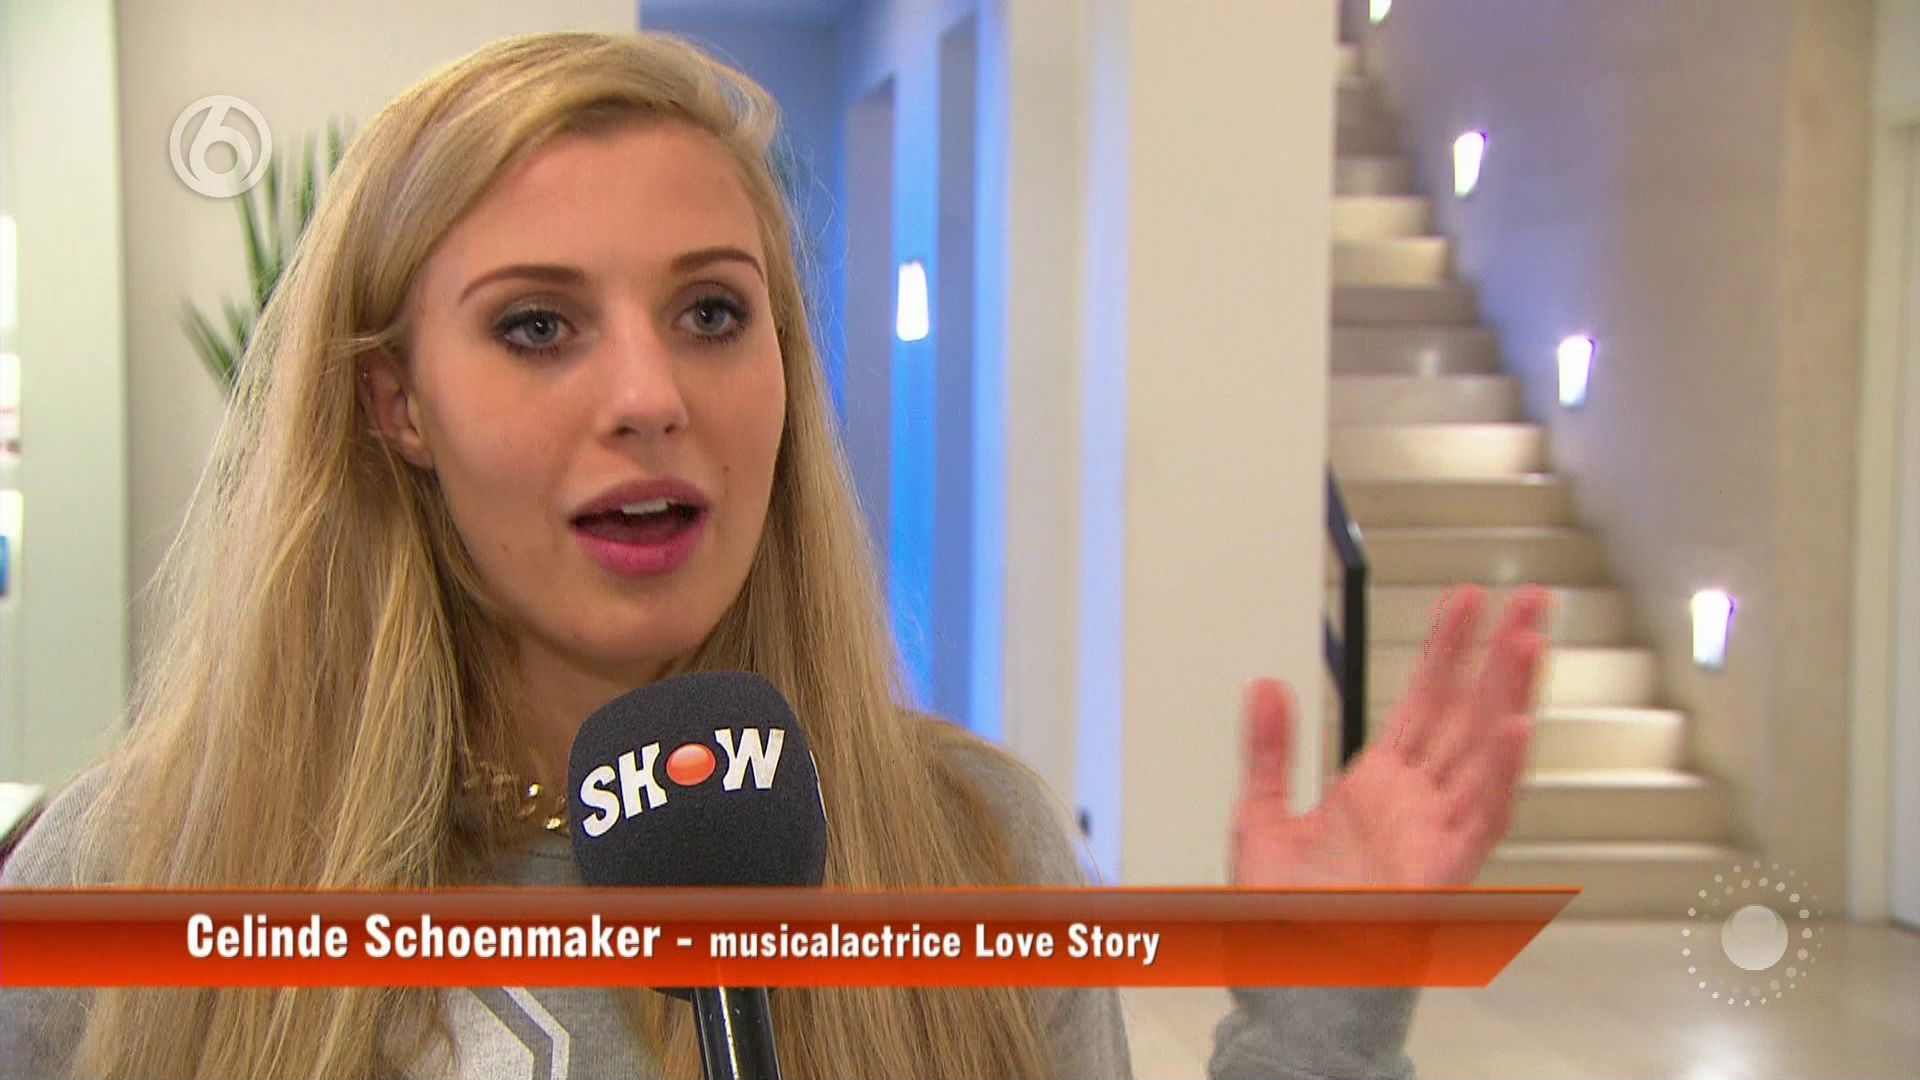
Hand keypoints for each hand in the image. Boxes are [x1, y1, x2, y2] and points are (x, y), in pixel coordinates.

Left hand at [1230, 585, 1549, 887]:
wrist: (1287, 985)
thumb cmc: (1286, 918)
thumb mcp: (1261, 817)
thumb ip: (1269, 750)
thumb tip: (1266, 685)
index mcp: (1381, 788)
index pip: (1424, 701)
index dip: (1446, 649)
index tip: (1466, 600)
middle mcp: (1416, 805)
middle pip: (1468, 714)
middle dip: (1498, 654)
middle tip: (1529, 596)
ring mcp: (1433, 836)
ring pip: (1484, 754)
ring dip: (1510, 697)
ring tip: (1529, 639)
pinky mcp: (1440, 873)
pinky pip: (1479, 819)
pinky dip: (1497, 775)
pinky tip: (1514, 728)